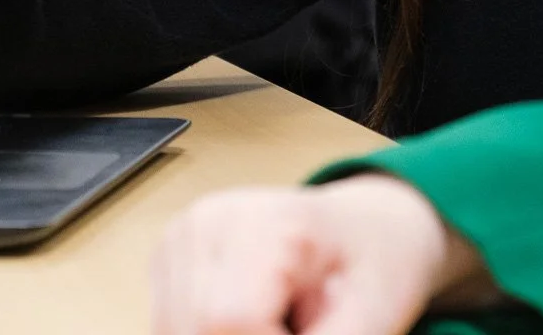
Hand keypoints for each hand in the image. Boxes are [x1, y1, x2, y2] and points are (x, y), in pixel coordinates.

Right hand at [151, 176, 498, 334]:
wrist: (366, 228)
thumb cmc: (373, 263)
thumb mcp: (371, 318)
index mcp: (269, 221)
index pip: (226, 319)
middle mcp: (211, 220)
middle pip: (192, 328)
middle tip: (296, 326)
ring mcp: (183, 235)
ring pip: (173, 330)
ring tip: (279, 321)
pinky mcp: (169, 257)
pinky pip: (170, 325)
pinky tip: (253, 321)